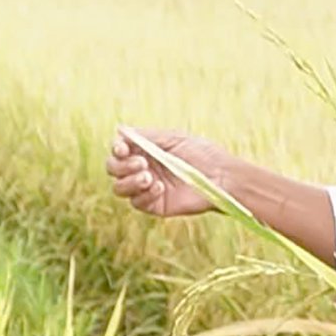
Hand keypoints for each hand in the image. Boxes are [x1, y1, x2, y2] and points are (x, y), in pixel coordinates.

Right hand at [106, 128, 230, 218]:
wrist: (221, 177)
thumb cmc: (202, 153)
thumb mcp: (173, 138)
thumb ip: (146, 136)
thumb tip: (120, 130)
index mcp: (145, 150)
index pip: (119, 151)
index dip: (116, 149)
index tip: (123, 149)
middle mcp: (143, 169)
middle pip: (113, 169)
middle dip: (122, 166)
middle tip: (143, 164)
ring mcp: (147, 188)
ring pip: (119, 188)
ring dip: (129, 181)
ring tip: (148, 177)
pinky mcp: (154, 205)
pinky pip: (137, 202)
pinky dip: (144, 194)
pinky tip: (160, 188)